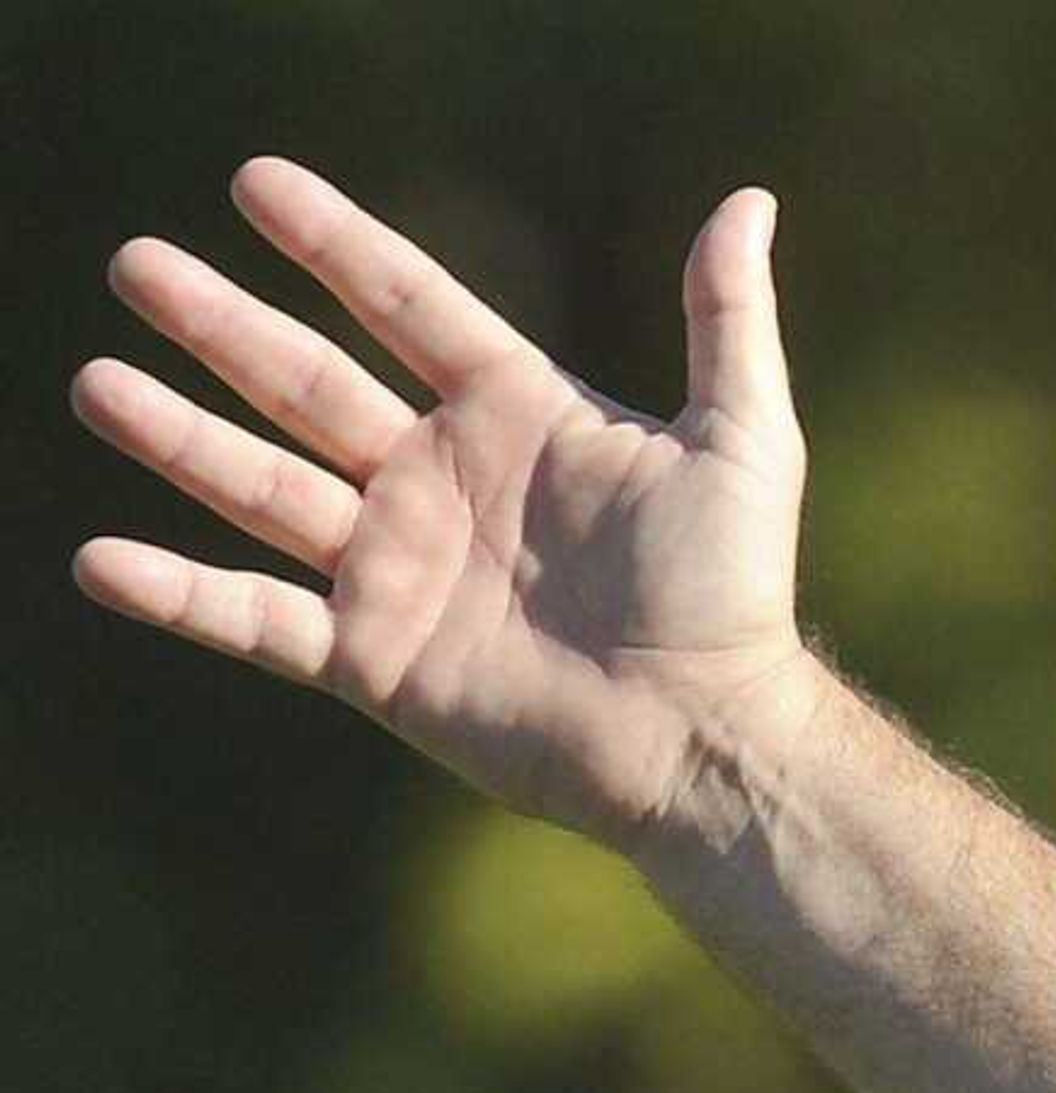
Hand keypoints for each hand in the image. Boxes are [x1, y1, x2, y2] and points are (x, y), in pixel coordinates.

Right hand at [72, 159, 818, 849]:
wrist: (708, 736)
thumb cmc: (733, 595)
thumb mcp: (743, 442)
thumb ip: (726, 321)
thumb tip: (749, 203)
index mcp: (517, 417)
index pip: (407, 308)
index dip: (336, 245)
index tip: (256, 182)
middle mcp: (441, 483)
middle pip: (307, 384)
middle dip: (220, 325)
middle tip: (136, 263)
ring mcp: (401, 572)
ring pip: (263, 488)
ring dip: (178, 437)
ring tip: (95, 382)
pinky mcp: (376, 660)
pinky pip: (257, 620)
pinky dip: (178, 595)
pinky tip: (101, 559)